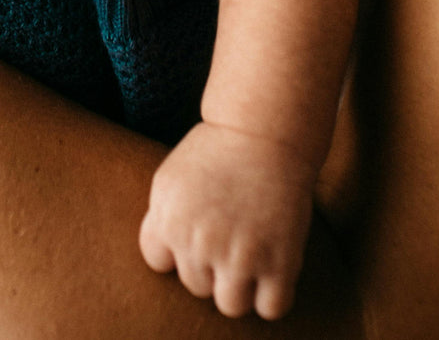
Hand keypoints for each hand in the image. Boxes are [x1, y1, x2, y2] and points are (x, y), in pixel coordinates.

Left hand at [139, 121, 314, 320]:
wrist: (265, 129)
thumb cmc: (218, 149)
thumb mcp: (171, 177)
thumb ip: (161, 220)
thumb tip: (165, 261)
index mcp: (168, 221)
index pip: (159, 263)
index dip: (176, 247)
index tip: (195, 228)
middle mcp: (199, 243)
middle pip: (197, 285)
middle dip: (211, 263)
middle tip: (230, 230)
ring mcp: (240, 256)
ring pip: (231, 305)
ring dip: (239, 286)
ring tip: (250, 255)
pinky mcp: (279, 261)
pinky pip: (271, 308)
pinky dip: (273, 296)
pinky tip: (275, 268)